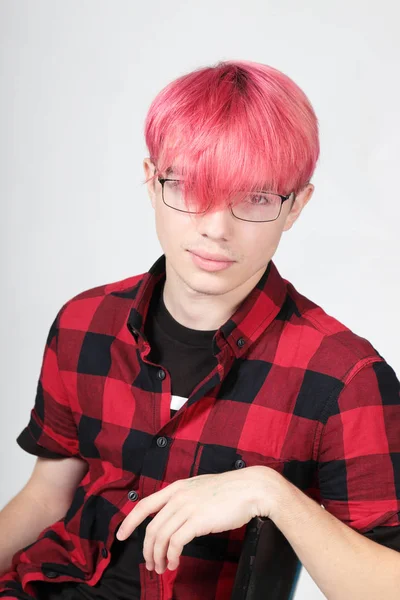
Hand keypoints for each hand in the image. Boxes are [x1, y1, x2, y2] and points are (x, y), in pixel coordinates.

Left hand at [116, 465, 278, 573]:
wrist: (251, 489)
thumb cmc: (230, 491)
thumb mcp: (201, 488)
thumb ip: (186, 499)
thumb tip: (177, 517)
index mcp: (177, 487)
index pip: (144, 504)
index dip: (129, 521)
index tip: (121, 535)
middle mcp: (178, 495)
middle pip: (151, 527)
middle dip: (147, 550)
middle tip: (150, 564)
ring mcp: (187, 507)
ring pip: (161, 537)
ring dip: (158, 557)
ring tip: (162, 568)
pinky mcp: (198, 520)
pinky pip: (176, 543)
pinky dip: (171, 556)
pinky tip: (174, 563)